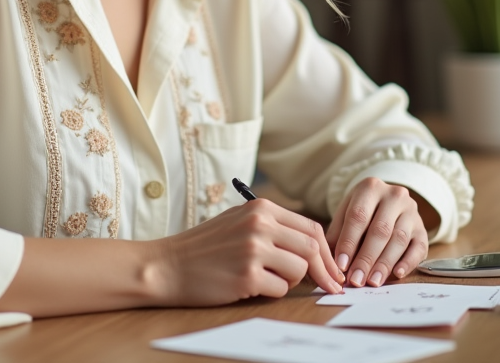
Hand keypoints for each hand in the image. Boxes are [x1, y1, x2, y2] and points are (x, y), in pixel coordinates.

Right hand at [151, 199, 344, 305]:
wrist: (167, 266)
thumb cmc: (204, 247)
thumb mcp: (238, 222)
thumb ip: (273, 227)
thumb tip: (312, 246)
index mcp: (260, 208)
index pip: (310, 226)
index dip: (326, 251)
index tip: (332, 269)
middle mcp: (259, 224)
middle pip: (311, 247)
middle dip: (323, 270)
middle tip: (328, 286)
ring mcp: (254, 249)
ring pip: (299, 270)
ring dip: (289, 281)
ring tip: (265, 279)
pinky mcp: (247, 275)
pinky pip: (280, 289)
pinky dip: (272, 292)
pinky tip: (250, 286)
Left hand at [326, 177, 433, 287]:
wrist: (388, 202)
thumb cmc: (361, 212)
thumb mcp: (345, 215)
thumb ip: (337, 236)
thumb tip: (330, 264)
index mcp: (370, 188)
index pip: (358, 216)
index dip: (349, 242)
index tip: (341, 265)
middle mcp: (394, 195)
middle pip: (380, 230)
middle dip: (366, 258)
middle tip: (356, 279)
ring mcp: (412, 212)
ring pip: (399, 239)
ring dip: (384, 263)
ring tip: (372, 281)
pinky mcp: (423, 229)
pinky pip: (419, 247)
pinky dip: (408, 262)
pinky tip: (397, 274)